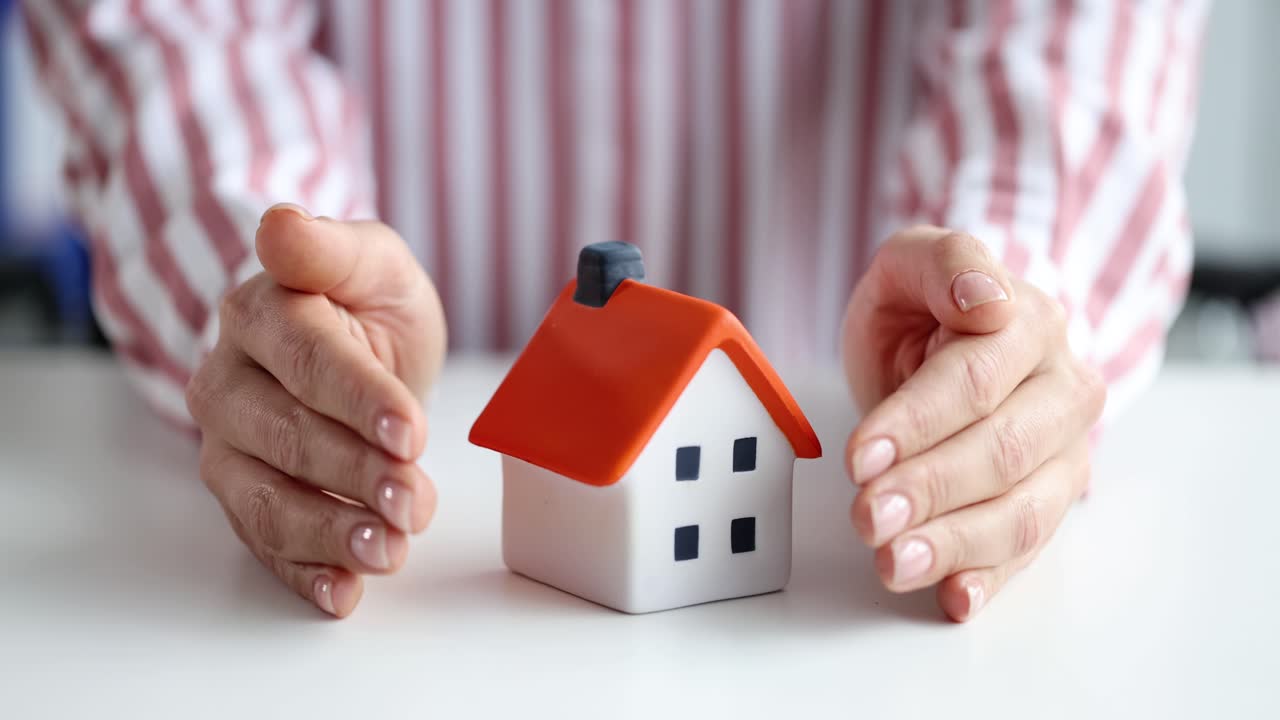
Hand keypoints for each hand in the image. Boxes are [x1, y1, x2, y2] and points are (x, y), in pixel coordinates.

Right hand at [186, 204, 446, 616]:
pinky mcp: (245, 494)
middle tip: (412, 500)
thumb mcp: (371, 262)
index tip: (410, 433)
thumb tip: (280, 225)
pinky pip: (264, 541)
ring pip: (267, 498)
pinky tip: (344, 591)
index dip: (359, 399)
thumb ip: (332, 248)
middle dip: (354, 472)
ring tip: (388, 552)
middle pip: (288, 436)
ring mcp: (230, 445)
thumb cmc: (364, 303)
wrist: (344, 342)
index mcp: (259, 313)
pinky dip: (304, 572)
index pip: (307, 360)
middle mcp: (229, 382)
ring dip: (330, 531)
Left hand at [841, 226, 1103, 620]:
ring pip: (1021, 509)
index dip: (916, 423)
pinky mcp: (1052, 498)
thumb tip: (984, 300)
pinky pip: (1029, 548)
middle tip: (868, 517)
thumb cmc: (926, 304)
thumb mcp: (913, 262)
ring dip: (954, 544)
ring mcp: (1065, 451)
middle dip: (930, 490)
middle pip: (1001, 451)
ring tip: (892, 563)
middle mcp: (1062, 390)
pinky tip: (953, 598)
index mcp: (1029, 323)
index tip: (860, 456)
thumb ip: (946, 264)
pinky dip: (991, 578)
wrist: (956, 334)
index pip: (973, 381)